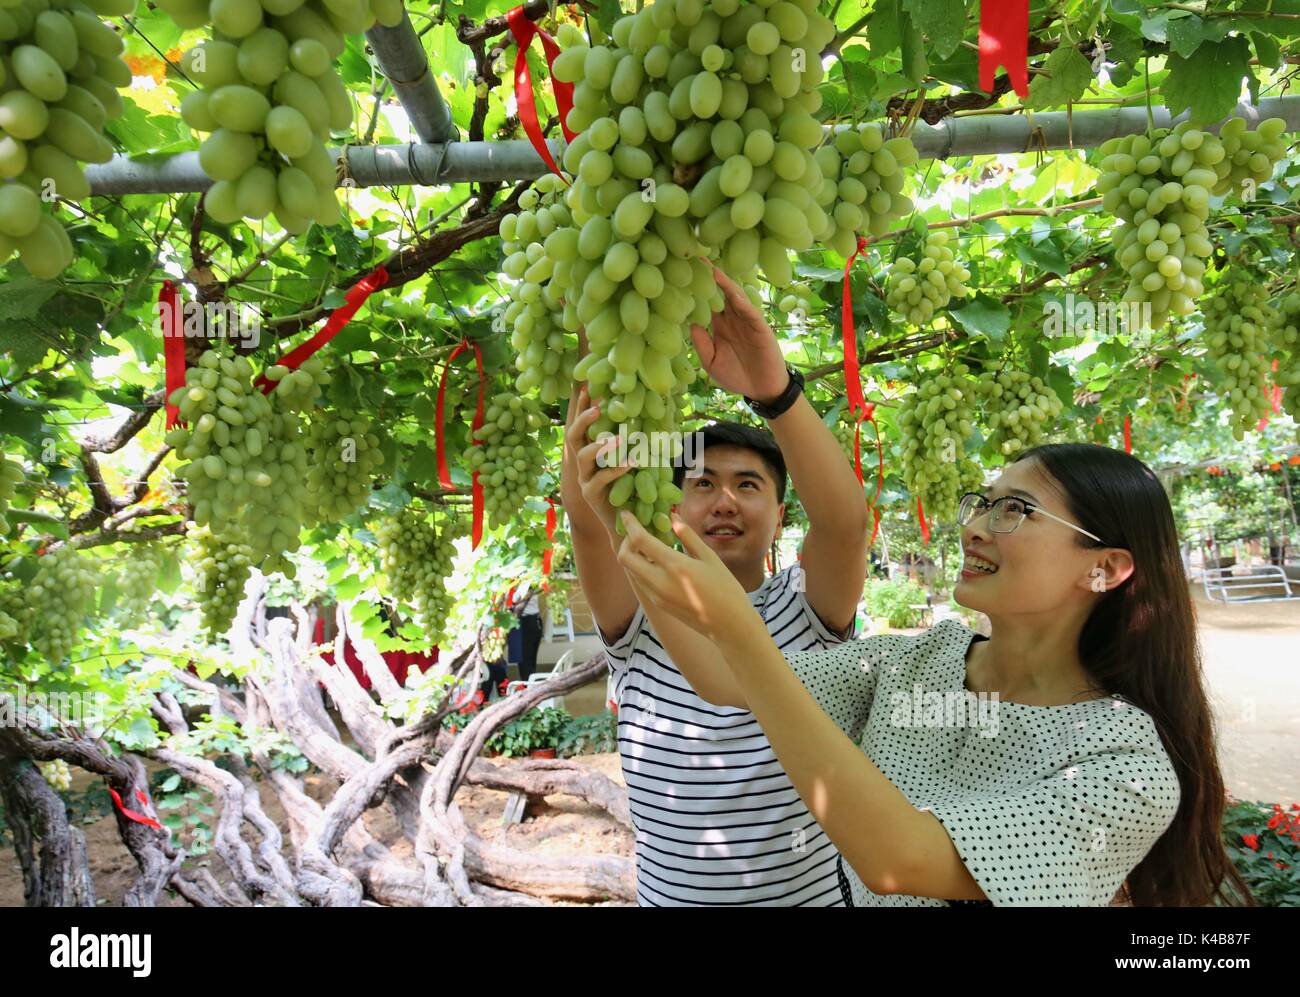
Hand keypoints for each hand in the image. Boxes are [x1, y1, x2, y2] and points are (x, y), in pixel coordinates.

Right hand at [564, 384, 632, 545]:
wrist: (628, 523)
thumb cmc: (634, 488)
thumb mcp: (635, 459)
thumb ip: (635, 442)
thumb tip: (651, 414)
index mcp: (591, 451)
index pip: (582, 424)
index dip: (582, 406)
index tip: (588, 386)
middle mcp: (583, 463)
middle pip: (573, 436)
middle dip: (583, 419)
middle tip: (598, 408)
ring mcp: (585, 479)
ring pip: (583, 456)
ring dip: (601, 445)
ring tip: (620, 438)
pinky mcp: (591, 495)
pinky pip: (599, 479)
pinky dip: (615, 469)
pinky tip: (631, 463)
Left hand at [615, 509, 756, 646]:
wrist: (729, 626)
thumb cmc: (726, 589)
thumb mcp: (710, 558)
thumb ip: (688, 536)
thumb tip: (673, 517)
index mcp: (674, 566)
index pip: (640, 541)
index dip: (630, 525)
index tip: (627, 514)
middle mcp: (659, 582)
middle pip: (625, 558)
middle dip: (626, 541)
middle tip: (636, 532)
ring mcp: (656, 595)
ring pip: (631, 570)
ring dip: (632, 555)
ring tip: (647, 544)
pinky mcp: (659, 604)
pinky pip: (641, 581)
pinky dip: (640, 568)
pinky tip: (655, 562)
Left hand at [690, 261, 788, 402]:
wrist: (761, 389)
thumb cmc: (736, 375)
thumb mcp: (711, 362)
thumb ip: (701, 344)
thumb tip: (689, 323)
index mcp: (719, 325)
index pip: (706, 302)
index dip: (696, 289)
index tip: (681, 273)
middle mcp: (733, 318)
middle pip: (720, 293)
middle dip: (709, 277)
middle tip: (695, 258)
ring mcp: (747, 321)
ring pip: (735, 298)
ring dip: (725, 284)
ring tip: (712, 270)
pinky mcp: (760, 329)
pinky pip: (751, 313)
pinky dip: (743, 304)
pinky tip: (734, 295)